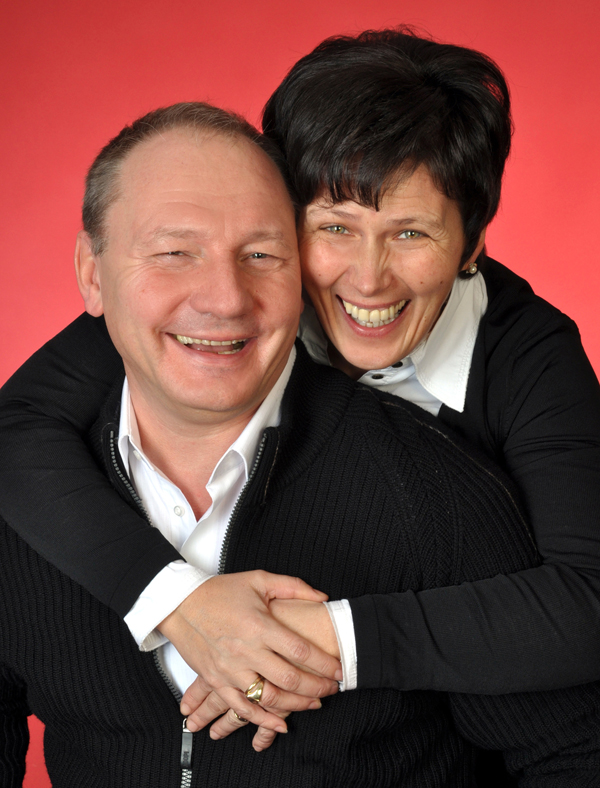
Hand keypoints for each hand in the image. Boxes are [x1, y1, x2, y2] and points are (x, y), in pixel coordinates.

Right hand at [182, 597, 340, 749]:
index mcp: (259, 625)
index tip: (338, 669)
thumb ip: (293, 586)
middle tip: (332, 689)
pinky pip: (242, 707)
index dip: (324, 663)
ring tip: (314, 703)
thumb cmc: (219, 591)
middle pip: (289, 678)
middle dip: (316, 687)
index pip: (300, 650)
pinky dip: (262, 720)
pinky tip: (279, 724)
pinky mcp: (216, 681)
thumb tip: (322, 597)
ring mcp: (230, 669)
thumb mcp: (259, 579)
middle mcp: (245, 650)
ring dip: (295, 705)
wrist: (179, 603)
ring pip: (269, 697)